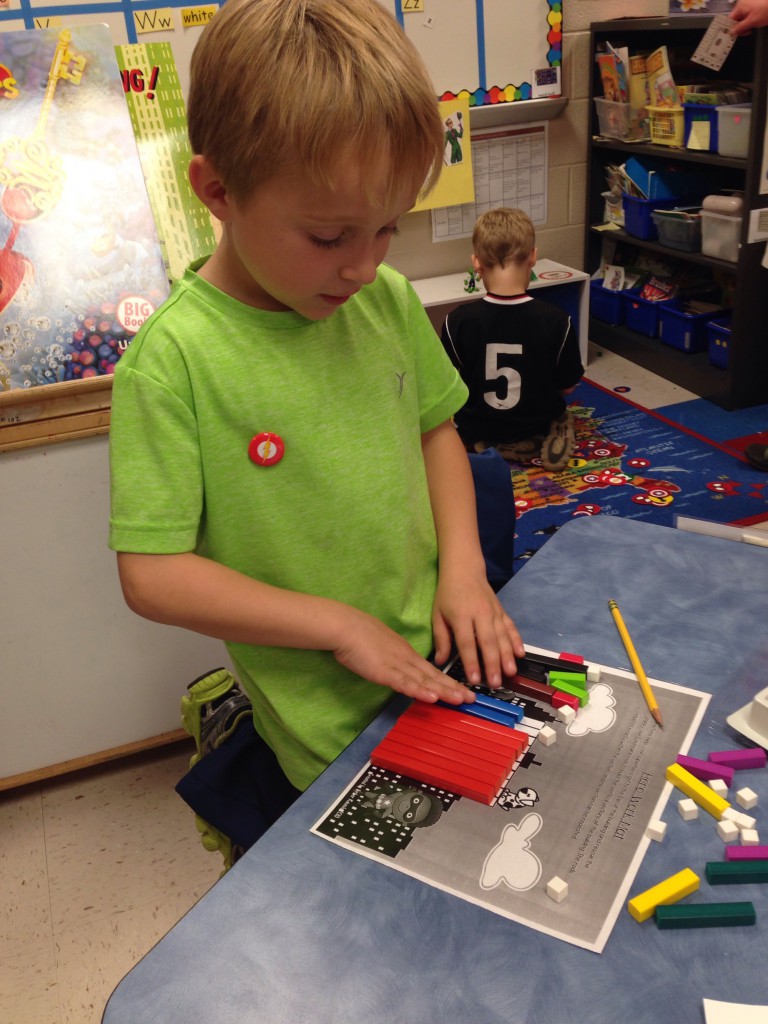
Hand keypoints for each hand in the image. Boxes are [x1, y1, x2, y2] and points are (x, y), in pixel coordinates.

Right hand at [332, 608, 474, 704]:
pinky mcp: (384, 672)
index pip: (431, 670)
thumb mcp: (381, 646)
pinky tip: (432, 698)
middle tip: (472, 698)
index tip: (462, 690)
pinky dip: (419, 691)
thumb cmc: (358, 634)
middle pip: (434, 676)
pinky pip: (405, 683)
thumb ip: (391, 658)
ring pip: (424, 680)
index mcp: (405, 653)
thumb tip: (397, 667)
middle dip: (453, 688)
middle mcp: (406, 659)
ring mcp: (396, 665)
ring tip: (461, 699)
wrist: (345, 626)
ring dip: (444, 691)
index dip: (448, 681)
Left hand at [431, 568, 523, 688]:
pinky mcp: (502, 611)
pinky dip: (516, 640)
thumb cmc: (448, 594)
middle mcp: (480, 614)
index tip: (474, 679)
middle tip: (495, 683)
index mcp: (461, 616)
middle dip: (493, 664)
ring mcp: (494, 612)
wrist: (464, 569)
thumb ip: (441, 639)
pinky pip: (511, 627)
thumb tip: (439, 662)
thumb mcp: (437, 614)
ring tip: (510, 673)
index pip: (467, 643)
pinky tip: (520, 654)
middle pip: (488, 642)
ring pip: (502, 636)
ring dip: (507, 656)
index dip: (471, 662)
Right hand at [730, 0, 767, 34]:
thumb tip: (732, 32)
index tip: (731, 35)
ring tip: (750, 28)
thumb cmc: (766, 10)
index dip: (730, 28)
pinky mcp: (752, 7)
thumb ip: (740, 28)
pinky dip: (748, 22)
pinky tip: (753, 25)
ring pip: (741, 19)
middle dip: (739, 28)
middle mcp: (742, 5)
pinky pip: (746, 16)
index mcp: (740, 6)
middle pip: (736, 19)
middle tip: (745, 32)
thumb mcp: (751, 22)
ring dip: (744, 26)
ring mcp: (748, 6)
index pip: (730, 19)